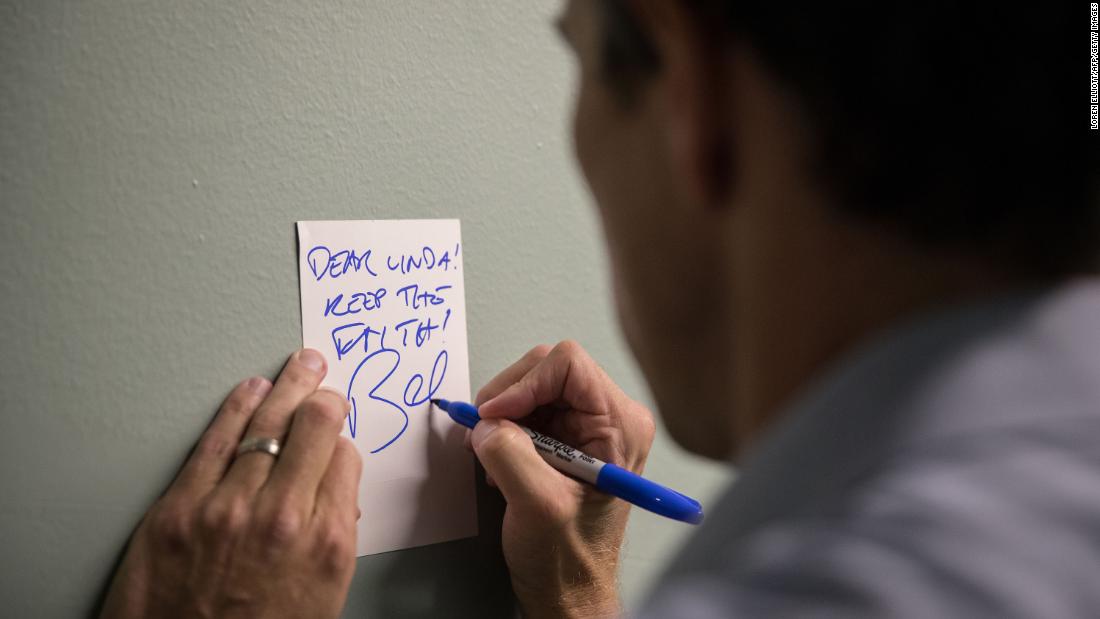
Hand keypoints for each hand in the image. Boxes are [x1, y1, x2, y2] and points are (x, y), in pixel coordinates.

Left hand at [100, 349, 361, 618]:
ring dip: (286, 388)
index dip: (342, 438)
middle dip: (323, 397)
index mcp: (326, 543)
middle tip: (324, 376)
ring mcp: (226, 509)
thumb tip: (335, 498)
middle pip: (313, 429)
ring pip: (266, 426)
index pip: (345, 460)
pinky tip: (250, 391)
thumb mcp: (322, 600)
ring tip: (299, 365)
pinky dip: (236, 409)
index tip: (338, 426)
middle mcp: (282, 517)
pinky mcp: (177, 511)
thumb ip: (334, 541)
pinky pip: (214, 444)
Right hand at [470, 341, 655, 618]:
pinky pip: (525, 412)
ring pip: (530, 388)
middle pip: (546, 369)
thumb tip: (486, 422)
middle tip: (484, 433)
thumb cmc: (569, 559)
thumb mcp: (537, 506)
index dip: (523, 383)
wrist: (569, 592)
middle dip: (508, 399)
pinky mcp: (564, 438)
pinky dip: (503, 431)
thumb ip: (510, 455)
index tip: (494, 414)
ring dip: (502, 418)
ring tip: (495, 459)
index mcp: (620, 425)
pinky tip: (503, 465)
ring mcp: (586, 427)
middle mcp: (608, 417)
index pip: (568, 364)